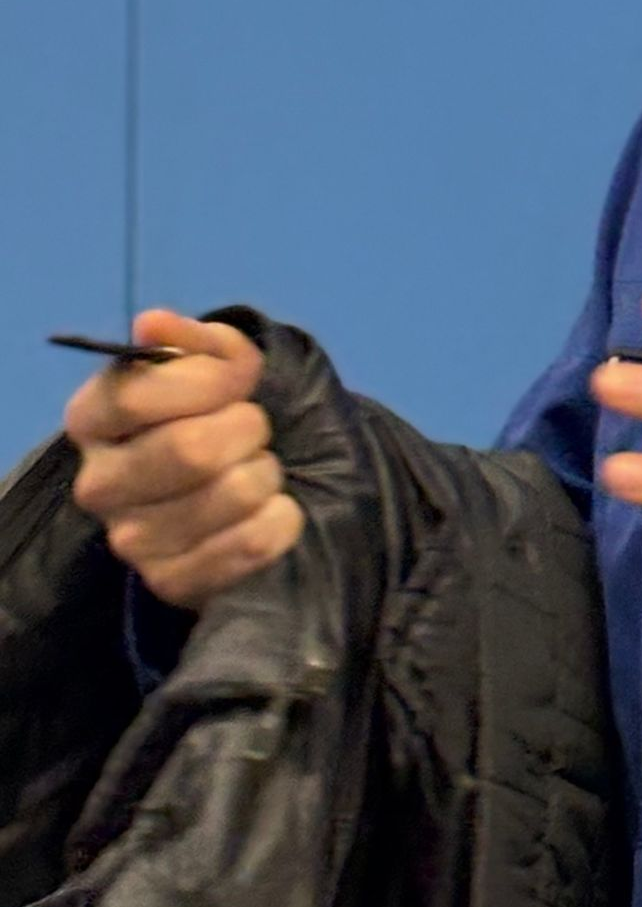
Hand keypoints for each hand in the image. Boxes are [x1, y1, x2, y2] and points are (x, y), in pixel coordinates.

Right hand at [64, 308, 301, 609]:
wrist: (250, 481)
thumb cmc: (225, 412)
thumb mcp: (221, 364)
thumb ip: (201, 342)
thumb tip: (153, 325)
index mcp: (94, 418)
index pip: (137, 396)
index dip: (208, 381)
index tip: (241, 380)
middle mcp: (99, 483)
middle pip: (190, 449)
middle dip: (247, 428)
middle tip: (254, 428)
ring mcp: (131, 540)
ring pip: (232, 495)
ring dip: (267, 472)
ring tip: (256, 469)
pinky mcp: (173, 581)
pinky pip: (253, 541)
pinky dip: (282, 517)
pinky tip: (270, 509)